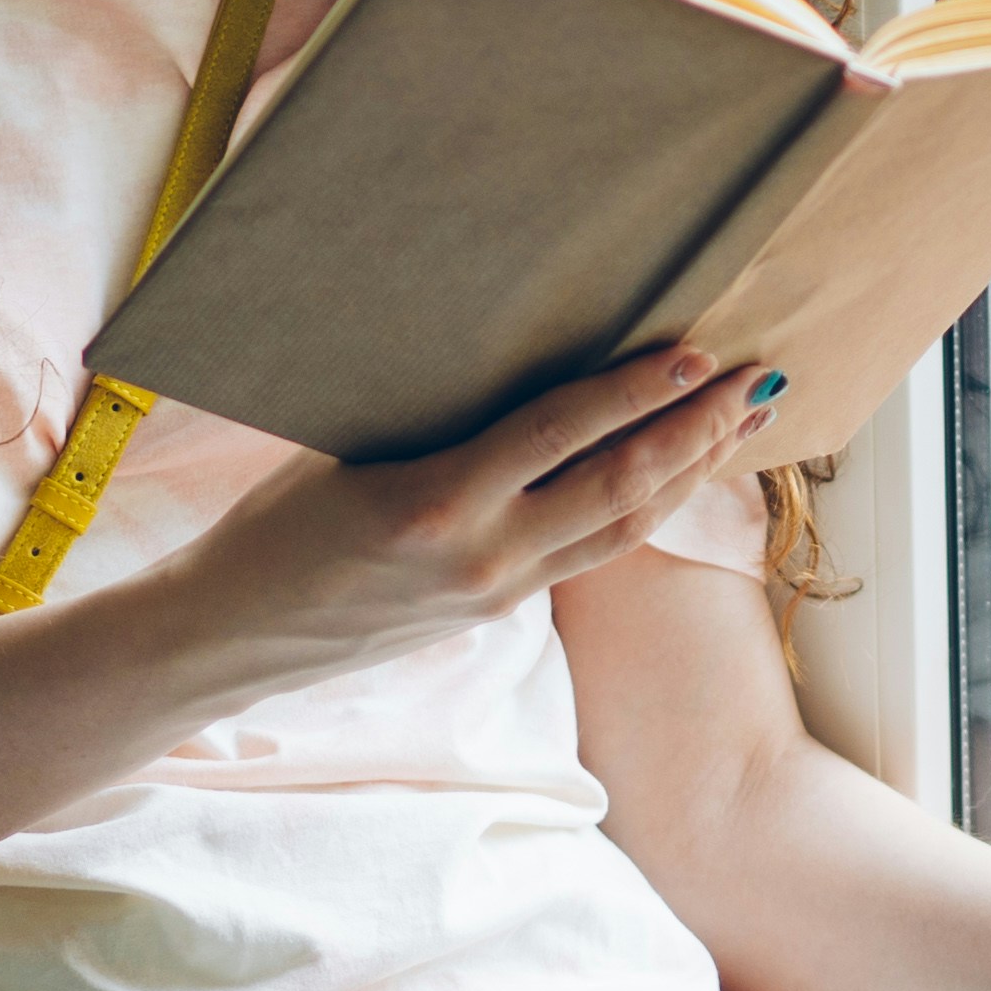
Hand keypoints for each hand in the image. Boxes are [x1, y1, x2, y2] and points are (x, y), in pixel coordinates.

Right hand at [154, 346, 767, 693]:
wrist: (231, 637)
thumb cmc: (270, 527)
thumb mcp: (346, 450)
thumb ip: (436, 415)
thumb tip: (517, 353)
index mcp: (435, 502)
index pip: (561, 433)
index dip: (637, 392)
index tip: (697, 354)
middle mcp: (482, 555)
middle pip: (619, 486)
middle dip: (697, 429)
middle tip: (759, 379)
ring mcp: (497, 591)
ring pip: (622, 530)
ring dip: (690, 474)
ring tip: (742, 423)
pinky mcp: (498, 609)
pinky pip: (591, 553)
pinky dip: (643, 509)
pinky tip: (676, 478)